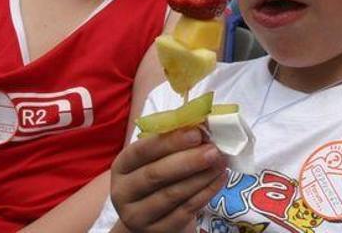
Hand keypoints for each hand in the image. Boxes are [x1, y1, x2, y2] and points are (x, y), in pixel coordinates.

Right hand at [110, 128, 226, 232]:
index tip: (196, 132)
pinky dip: (205, 194)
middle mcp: (123, 192)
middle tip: (213, 150)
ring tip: (220, 163)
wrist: (149, 217)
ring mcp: (139, 215)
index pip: (141, 151)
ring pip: (172, 195)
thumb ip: (172, 140)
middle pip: (155, 175)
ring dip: (200, 177)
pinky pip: (185, 211)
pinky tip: (219, 180)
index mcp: (121, 167)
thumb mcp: (155, 159)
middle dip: (187, 161)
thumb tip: (202, 120)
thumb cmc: (155, 179)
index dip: (169, 141)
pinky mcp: (158, 231)